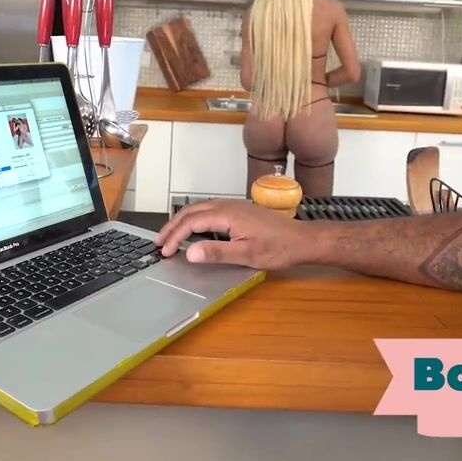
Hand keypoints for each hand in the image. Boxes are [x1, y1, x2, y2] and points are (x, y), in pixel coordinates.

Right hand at [154, 199, 313, 269]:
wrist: (302, 240)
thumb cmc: (278, 248)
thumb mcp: (246, 254)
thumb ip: (216, 252)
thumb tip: (189, 253)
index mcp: (227, 214)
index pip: (191, 222)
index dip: (174, 237)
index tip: (165, 251)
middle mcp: (227, 205)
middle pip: (191, 211)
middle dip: (172, 226)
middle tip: (159, 242)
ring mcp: (234, 206)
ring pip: (199, 208)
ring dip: (182, 221)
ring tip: (171, 236)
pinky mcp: (240, 210)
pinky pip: (209, 210)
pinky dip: (195, 219)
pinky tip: (194, 229)